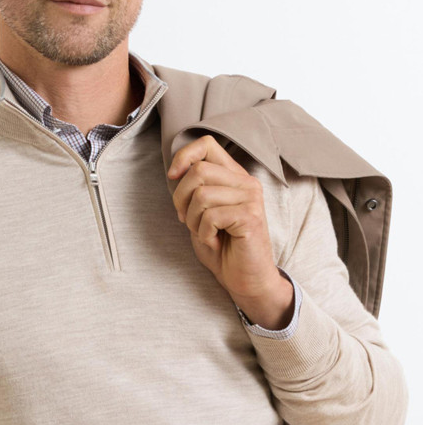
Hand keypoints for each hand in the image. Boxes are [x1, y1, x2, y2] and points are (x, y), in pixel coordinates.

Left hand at [168, 134, 280, 302]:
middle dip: (181, 199)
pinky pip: (211, 216)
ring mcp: (251, 198)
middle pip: (198, 171)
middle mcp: (246, 182)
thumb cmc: (223, 249)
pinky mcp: (250, 216)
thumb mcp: (201, 214)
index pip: (206, 144)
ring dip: (193, 220)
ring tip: (205, 234)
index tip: (172, 177)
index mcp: (234, 176)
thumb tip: (176, 171)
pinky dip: (204, 233)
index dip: (184, 156)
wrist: (246, 280)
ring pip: (201, 195)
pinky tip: (215, 242)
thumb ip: (194, 191)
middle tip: (188, 221)